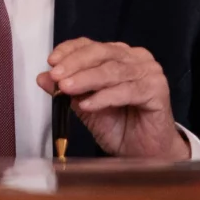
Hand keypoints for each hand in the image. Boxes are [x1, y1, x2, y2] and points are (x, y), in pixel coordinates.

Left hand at [40, 40, 188, 159]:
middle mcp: (136, 58)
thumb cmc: (119, 127)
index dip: (70, 51)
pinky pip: (127, 91)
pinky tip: (88, 104)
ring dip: (86, 80)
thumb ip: (68, 90)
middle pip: (101, 54)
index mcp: (119, 55)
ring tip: (67, 89)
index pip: (91, 46)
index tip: (51, 62)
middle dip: (75, 64)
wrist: (144, 153)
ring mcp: (149, 72)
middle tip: (56, 76)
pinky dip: (104, 97)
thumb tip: (42, 77)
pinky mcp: (158, 90)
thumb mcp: (86, 107)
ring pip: (112, 71)